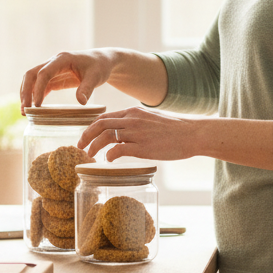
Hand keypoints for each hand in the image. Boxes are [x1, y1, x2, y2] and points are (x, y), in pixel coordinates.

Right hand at [20, 50, 113, 110]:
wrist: (102, 61)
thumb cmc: (99, 67)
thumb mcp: (96, 77)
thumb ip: (87, 88)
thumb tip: (81, 103)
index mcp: (62, 59)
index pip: (44, 73)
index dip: (38, 89)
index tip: (37, 105)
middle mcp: (53, 62)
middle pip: (31, 74)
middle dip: (26, 92)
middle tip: (25, 110)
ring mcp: (52, 69)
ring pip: (32, 79)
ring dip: (27, 94)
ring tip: (25, 112)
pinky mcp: (54, 77)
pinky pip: (40, 85)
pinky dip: (35, 95)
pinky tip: (34, 108)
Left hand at [79, 107, 202, 161]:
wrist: (193, 133)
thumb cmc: (176, 129)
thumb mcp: (152, 119)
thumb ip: (137, 124)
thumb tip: (126, 135)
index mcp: (134, 112)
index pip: (105, 117)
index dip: (91, 127)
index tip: (86, 137)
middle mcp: (132, 119)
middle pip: (100, 124)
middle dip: (86, 136)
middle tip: (80, 146)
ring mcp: (137, 132)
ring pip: (105, 136)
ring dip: (93, 146)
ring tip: (90, 156)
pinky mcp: (143, 146)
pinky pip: (117, 150)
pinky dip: (108, 156)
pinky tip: (108, 161)